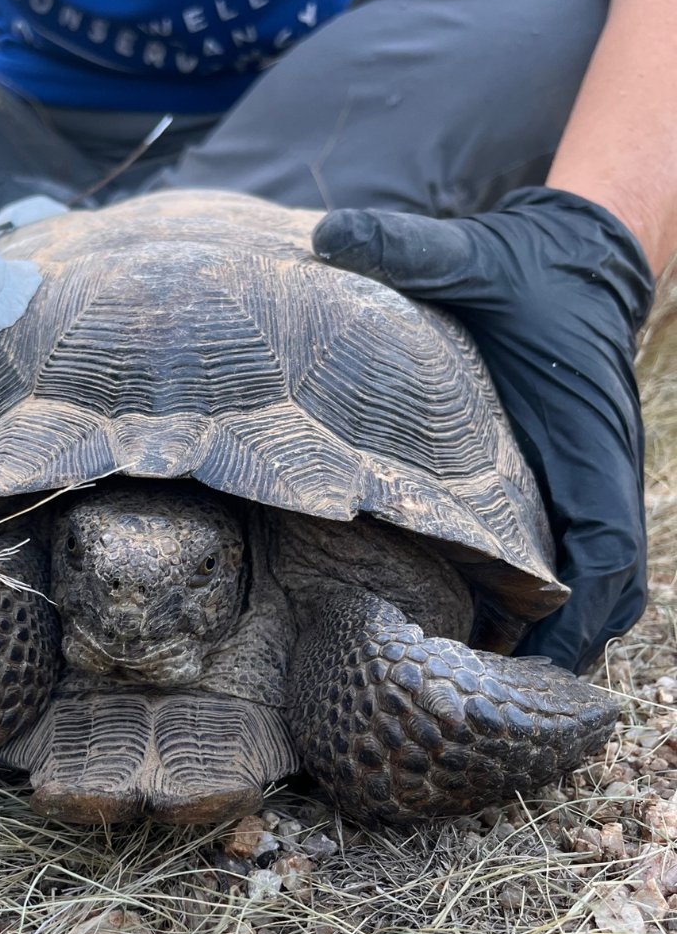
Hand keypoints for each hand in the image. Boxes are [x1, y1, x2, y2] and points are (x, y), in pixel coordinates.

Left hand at [312, 187, 653, 673]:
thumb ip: (407, 250)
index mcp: (585, 441)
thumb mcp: (470, 258)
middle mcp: (595, 473)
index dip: (584, 614)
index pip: (607, 548)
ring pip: (591, 582)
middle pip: (606, 590)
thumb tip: (326, 234)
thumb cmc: (526, 273)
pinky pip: (569, 556)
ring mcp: (582, 482)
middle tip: (492, 699)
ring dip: (552, 631)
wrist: (574, 259)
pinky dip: (543, 599)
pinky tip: (483, 622)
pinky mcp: (562, 480)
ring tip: (484, 679)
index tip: (540, 664)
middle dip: (561, 647)